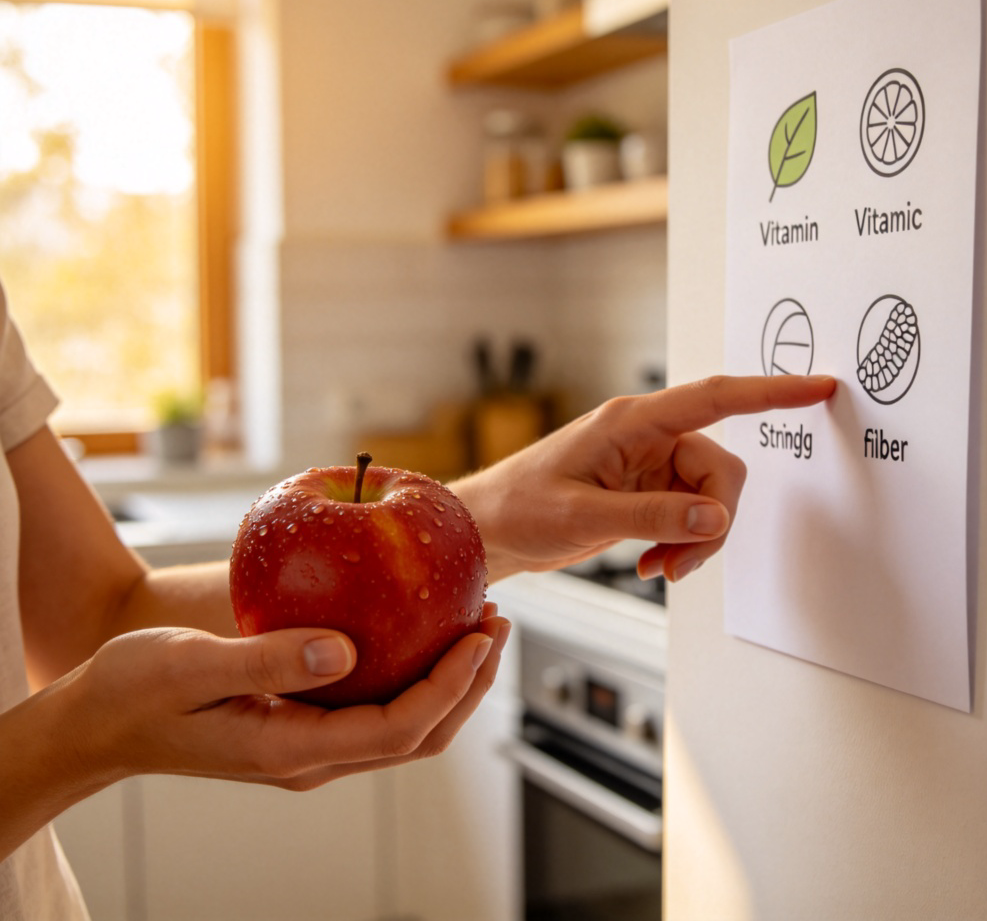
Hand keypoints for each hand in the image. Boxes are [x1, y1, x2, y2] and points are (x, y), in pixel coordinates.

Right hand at [49, 606, 509, 793]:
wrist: (97, 722)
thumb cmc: (133, 691)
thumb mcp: (191, 665)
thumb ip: (267, 660)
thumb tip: (346, 650)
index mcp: (289, 749)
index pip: (396, 729)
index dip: (448, 686)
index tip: (478, 636)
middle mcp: (309, 758)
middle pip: (417, 736)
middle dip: (468, 684)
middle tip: (495, 623)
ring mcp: (308, 747)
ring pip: (404, 726)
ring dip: (448, 681)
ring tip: (475, 625)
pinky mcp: (302, 726)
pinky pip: (376, 709)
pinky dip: (412, 675)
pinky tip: (417, 633)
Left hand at [452, 374, 834, 581]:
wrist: (491, 529)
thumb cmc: (520, 507)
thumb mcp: (583, 515)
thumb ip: (653, 517)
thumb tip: (715, 519)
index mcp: (630, 423)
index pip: (714, 398)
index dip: (770, 391)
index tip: (818, 387)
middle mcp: (646, 439)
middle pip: (719, 469)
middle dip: (713, 520)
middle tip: (681, 561)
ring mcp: (648, 468)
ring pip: (708, 498)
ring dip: (697, 540)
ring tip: (660, 568)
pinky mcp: (645, 494)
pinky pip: (690, 516)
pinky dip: (684, 545)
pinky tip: (653, 565)